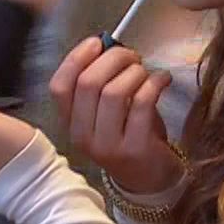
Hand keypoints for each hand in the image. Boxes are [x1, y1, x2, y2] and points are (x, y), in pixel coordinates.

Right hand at [50, 37, 180, 195]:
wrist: (150, 181)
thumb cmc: (130, 137)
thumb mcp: (108, 113)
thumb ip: (103, 83)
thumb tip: (111, 46)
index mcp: (71, 124)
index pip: (59, 87)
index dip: (76, 58)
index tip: (98, 42)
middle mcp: (83, 136)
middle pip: (88, 83)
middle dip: (113, 59)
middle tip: (132, 56)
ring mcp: (107, 145)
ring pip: (114, 92)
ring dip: (134, 72)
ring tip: (146, 72)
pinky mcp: (135, 148)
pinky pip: (142, 103)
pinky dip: (155, 83)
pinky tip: (163, 79)